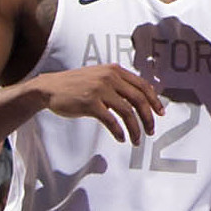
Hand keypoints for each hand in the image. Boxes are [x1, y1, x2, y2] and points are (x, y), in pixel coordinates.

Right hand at [38, 62, 169, 140]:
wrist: (50, 87)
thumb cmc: (76, 85)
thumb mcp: (100, 77)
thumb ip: (118, 83)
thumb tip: (139, 99)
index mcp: (115, 70)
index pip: (143, 85)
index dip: (154, 101)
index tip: (160, 114)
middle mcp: (110, 77)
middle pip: (139, 100)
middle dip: (148, 118)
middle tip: (150, 131)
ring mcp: (100, 89)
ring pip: (127, 112)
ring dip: (135, 129)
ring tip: (136, 140)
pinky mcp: (90, 103)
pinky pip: (111, 120)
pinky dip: (119, 131)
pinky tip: (122, 138)